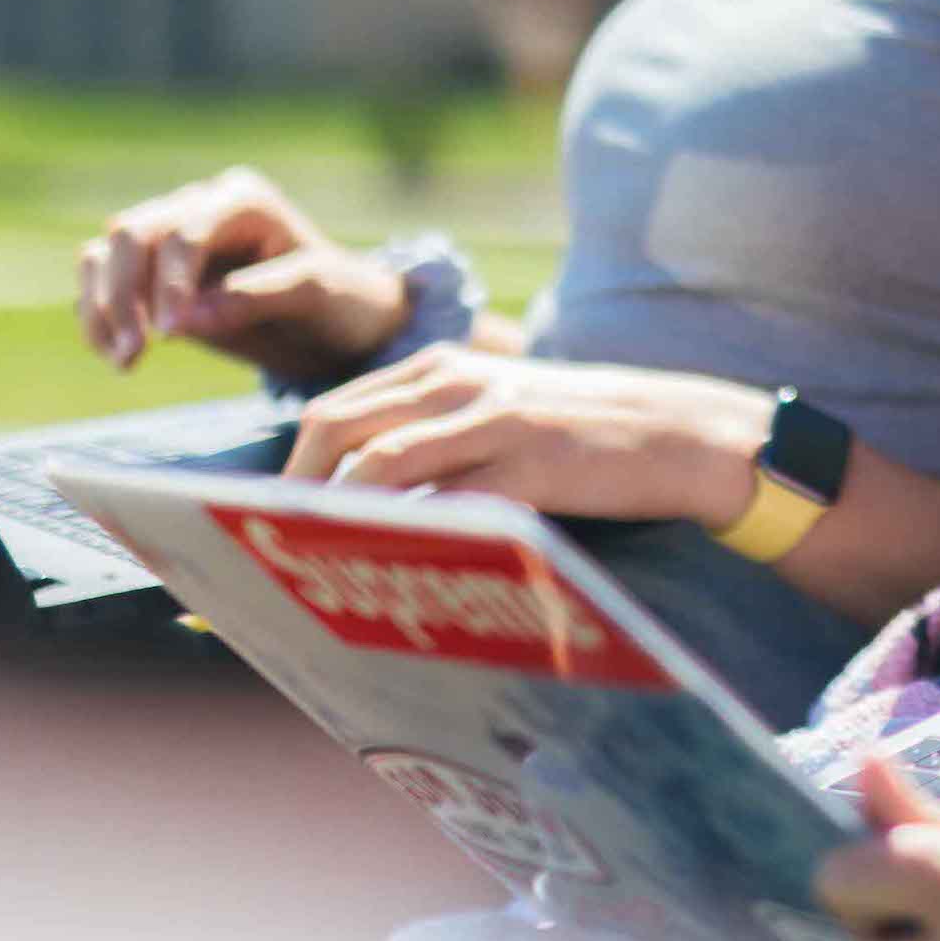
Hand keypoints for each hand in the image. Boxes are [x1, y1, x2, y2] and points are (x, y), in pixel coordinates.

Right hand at [75, 168, 405, 380]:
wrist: (336, 323)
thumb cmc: (338, 299)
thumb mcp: (317, 295)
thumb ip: (258, 297)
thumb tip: (188, 318)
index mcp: (243, 199)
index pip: (184, 231)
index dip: (169, 281)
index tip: (170, 335)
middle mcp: (199, 206)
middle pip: (131, 234)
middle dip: (122, 294)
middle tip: (135, 353)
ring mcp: (171, 235)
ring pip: (105, 254)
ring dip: (102, 307)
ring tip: (124, 362)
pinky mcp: (152, 272)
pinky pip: (102, 282)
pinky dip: (98, 318)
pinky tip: (117, 357)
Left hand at [283, 349, 768, 525]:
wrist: (683, 432)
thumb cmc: (586, 437)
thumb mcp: (503, 411)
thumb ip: (436, 433)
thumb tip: (358, 497)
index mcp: (445, 370)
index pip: (336, 412)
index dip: (287, 468)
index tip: (255, 520)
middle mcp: (459, 385)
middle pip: (339, 429)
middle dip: (289, 491)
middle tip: (264, 551)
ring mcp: (494, 422)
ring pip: (380, 462)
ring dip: (330, 515)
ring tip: (302, 565)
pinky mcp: (532, 466)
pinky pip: (449, 502)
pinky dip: (405, 534)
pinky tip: (386, 570)